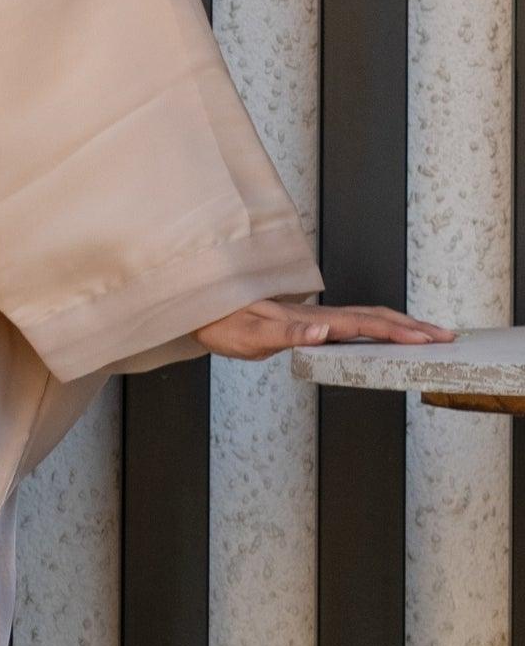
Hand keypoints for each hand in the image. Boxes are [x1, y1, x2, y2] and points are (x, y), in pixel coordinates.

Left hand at [193, 298, 458, 361]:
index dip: (395, 332)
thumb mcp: (248, 336)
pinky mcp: (306, 320)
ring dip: (400, 324)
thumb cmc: (222, 323)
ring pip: (366, 316)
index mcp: (309, 319)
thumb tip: (324, 329)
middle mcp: (316, 313)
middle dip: (412, 327)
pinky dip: (378, 326)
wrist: (199, 306)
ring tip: (428, 334)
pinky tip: (386, 334)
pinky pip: (352, 322)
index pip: (361, 325)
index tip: (425, 339)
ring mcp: (313, 315)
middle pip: (373, 316)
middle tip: (446, 337)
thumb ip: (287, 335)